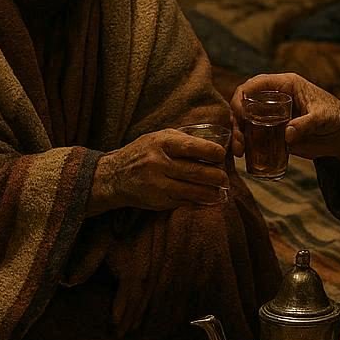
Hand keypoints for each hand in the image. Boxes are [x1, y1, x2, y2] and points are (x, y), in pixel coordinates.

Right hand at [88, 129, 229, 214]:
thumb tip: (212, 144)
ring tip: (222, 191)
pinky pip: (184, 202)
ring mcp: (158, 184)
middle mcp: (158, 163)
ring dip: (211, 192)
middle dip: (215, 176)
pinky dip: (199, 201)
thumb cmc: (142, 153)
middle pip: (195, 172)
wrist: (114, 176)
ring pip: (192, 190)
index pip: (190, 147)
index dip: (210, 151)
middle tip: (225, 177)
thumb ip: (182, 140)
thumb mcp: (157, 138)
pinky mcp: (158, 201)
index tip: (221, 154)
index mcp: (160, 143)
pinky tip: (209, 200)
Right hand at [229, 73, 339, 171]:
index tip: (240, 115)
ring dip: (236, 133)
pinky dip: (245, 142)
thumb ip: (307, 123)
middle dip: (235, 118)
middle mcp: (274, 97)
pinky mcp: (273, 130)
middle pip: (243, 101)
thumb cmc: (336, 117)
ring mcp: (271, 114)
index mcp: (285, 84)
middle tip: (237, 139)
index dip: (242, 96)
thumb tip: (287, 134)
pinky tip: (242, 154)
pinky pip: (253, 133)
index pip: (255, 84)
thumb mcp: (323, 118)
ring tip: (238, 151)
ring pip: (244, 119)